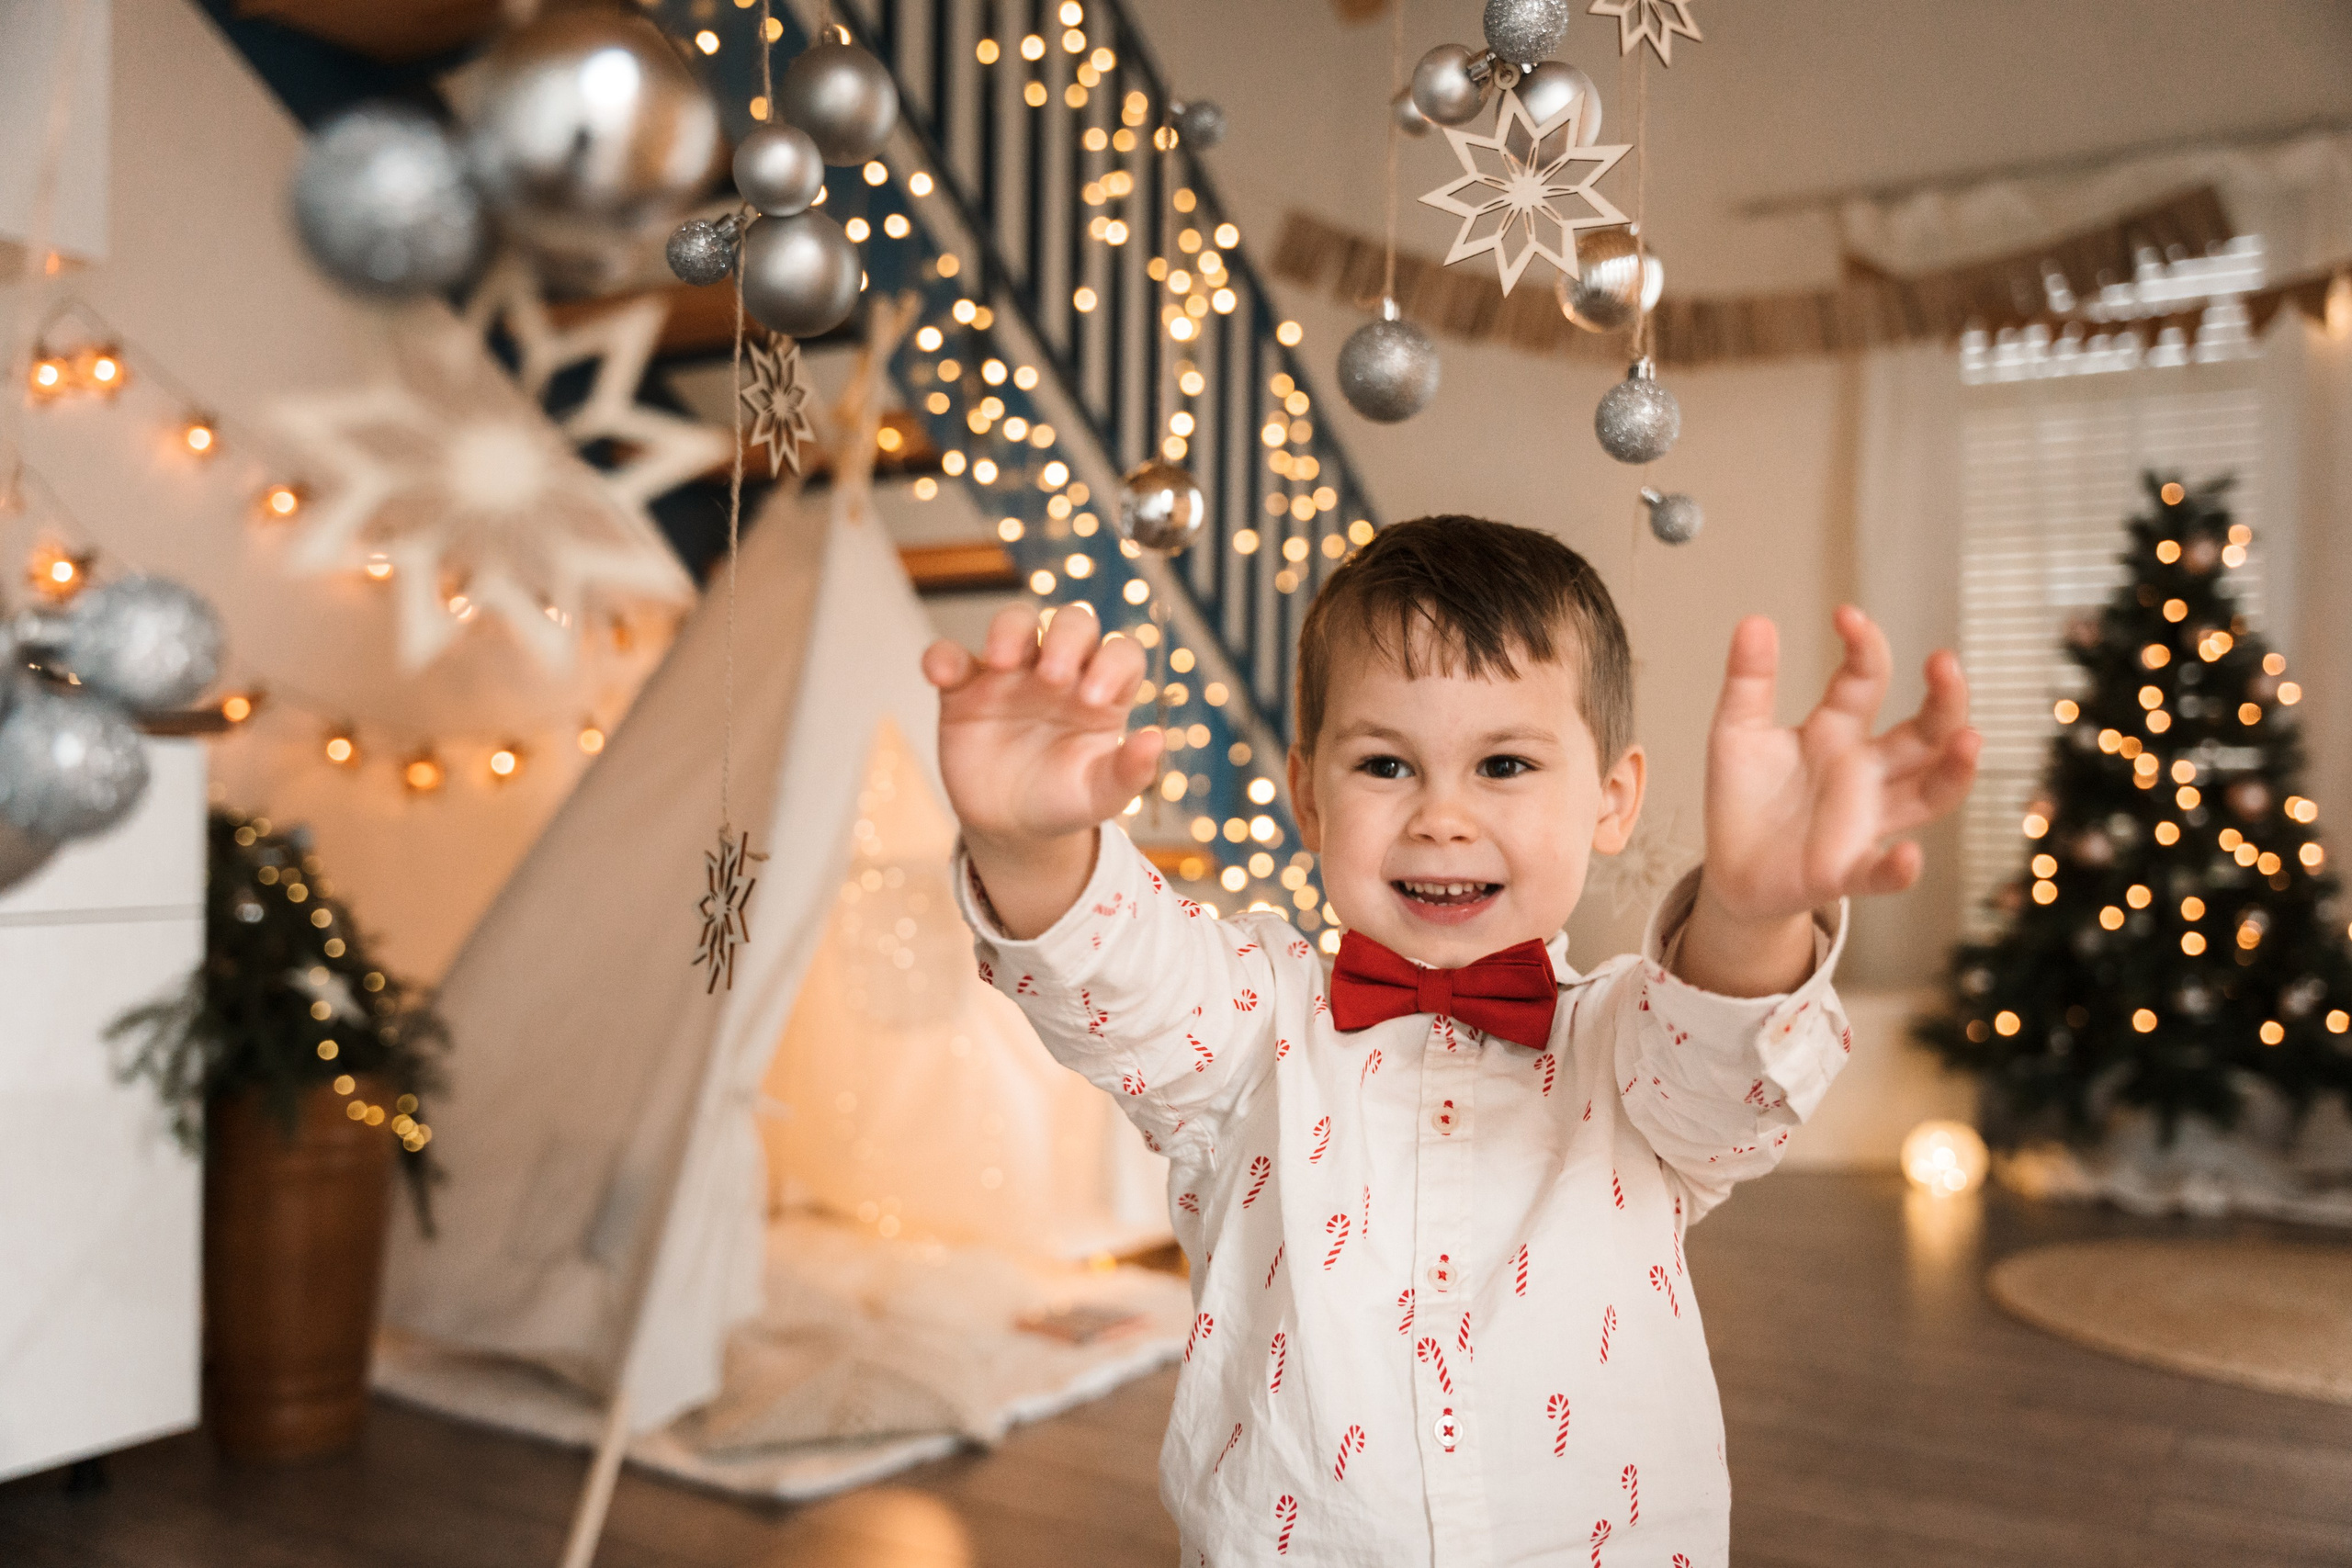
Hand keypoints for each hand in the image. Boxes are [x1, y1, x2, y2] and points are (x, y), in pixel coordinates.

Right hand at [922, 601, 1162, 935]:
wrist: (1012, 827)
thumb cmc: (1065, 801)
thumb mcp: (1101, 796)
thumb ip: (1129, 772)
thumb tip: (1156, 739)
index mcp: (1103, 690)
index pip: (1121, 653)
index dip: (1113, 664)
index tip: (1096, 700)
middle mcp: (1062, 670)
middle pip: (1072, 622)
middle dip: (1066, 639)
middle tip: (1054, 679)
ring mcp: (1013, 673)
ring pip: (1015, 621)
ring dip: (1010, 630)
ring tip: (1002, 664)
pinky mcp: (965, 688)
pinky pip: (950, 654)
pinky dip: (942, 656)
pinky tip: (940, 675)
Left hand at [1675, 608, 1978, 996]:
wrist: (1731, 870)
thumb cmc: (1745, 798)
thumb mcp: (1736, 732)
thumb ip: (1749, 682)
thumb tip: (1755, 620)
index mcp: (1836, 731)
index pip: (1866, 679)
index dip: (1864, 646)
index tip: (1846, 614)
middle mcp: (1864, 773)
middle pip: (1925, 733)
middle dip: (1944, 698)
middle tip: (1944, 663)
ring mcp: (1863, 821)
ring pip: (1928, 795)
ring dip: (1954, 770)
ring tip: (1970, 740)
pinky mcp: (1844, 871)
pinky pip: (1881, 872)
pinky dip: (1899, 868)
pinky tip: (1909, 857)